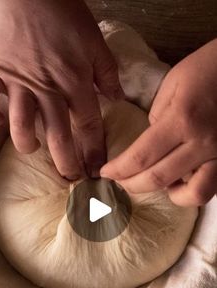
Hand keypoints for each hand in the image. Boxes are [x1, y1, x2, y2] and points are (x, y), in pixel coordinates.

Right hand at [0, 0, 122, 178]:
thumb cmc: (64, 12)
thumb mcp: (95, 41)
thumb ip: (108, 73)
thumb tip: (118, 99)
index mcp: (75, 80)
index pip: (89, 125)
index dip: (94, 152)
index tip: (97, 172)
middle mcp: (46, 87)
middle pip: (57, 136)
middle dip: (66, 163)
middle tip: (70, 178)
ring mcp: (16, 81)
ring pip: (19, 126)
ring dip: (26, 143)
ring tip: (32, 148)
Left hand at [101, 39, 216, 205]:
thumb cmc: (207, 68)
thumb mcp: (172, 84)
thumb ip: (157, 118)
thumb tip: (149, 147)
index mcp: (182, 119)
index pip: (141, 156)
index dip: (119, 170)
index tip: (105, 173)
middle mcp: (202, 143)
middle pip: (159, 178)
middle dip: (131, 185)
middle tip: (119, 182)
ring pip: (193, 194)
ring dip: (168, 195)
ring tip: (155, 183)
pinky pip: (210, 187)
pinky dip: (192, 191)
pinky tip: (181, 180)